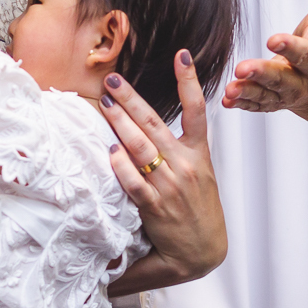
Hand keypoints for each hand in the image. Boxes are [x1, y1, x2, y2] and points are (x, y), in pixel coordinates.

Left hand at [101, 50, 225, 295]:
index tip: (181, 55)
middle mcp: (185, 165)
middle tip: (111, 79)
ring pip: (140, 146)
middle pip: (154, 123)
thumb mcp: (200, 176)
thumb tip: (154, 132)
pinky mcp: (155, 207)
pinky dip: (121, 164)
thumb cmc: (199, 213)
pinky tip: (109, 150)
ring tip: (103, 103)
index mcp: (198, 155)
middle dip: (130, 98)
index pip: (197, 110)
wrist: (204, 252)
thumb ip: (180, 153)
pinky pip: (134, 181)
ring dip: (119, 122)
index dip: (189, 81)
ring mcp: (170, 185)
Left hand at [223, 0, 307, 200]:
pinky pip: (257, 106)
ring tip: (231, 89)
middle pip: (282, 78)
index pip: (303, 53)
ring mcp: (286, 95)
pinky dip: (242, 105)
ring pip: (266, 95)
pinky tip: (227, 101)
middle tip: (242, 67)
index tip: (272, 39)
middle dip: (262, 73)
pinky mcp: (273, 103)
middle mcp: (302, 81)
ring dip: (247, 92)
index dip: (289, 47)